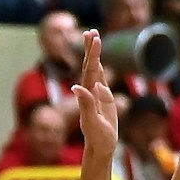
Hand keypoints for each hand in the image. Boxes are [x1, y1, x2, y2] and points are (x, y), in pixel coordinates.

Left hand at [70, 31, 118, 158]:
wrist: (100, 147)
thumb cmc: (98, 138)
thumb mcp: (93, 122)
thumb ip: (86, 104)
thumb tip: (76, 87)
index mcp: (88, 94)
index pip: (90, 70)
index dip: (93, 55)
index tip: (95, 39)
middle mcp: (90, 91)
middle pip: (90, 66)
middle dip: (90, 49)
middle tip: (91, 31)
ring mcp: (95, 93)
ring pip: (94, 69)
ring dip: (93, 53)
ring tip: (92, 36)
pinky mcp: (102, 98)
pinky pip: (100, 78)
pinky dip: (99, 65)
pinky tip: (98, 58)